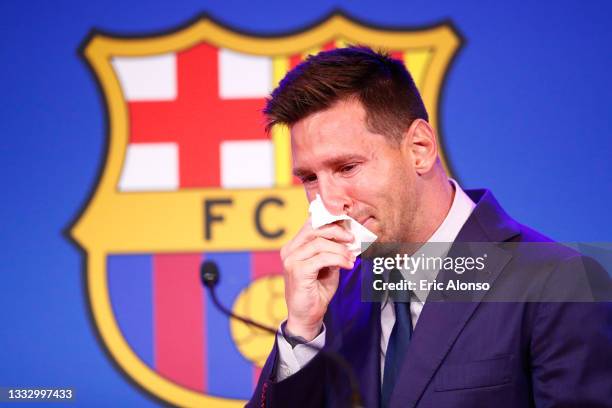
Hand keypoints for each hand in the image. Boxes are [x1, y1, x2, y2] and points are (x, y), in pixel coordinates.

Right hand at [281, 218, 355, 340]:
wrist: (307, 317)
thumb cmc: (316, 291)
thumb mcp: (327, 266)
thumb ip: (332, 251)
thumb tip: (347, 237)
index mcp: (294, 247)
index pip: (310, 224)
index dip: (330, 221)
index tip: (348, 226)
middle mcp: (289, 251)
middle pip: (314, 229)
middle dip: (337, 231)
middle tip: (352, 239)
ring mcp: (291, 260)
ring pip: (319, 243)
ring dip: (340, 249)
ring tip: (351, 257)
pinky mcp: (297, 271)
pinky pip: (322, 258)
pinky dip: (338, 259)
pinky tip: (348, 265)